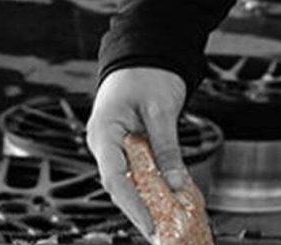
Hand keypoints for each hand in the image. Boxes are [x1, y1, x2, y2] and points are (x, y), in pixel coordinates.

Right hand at [86, 67, 187, 239]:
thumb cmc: (147, 74)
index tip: (151, 225)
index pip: (115, 178)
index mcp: (104, 131)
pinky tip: (168, 200)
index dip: (133, 205)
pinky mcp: (126, 147)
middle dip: (141, 211)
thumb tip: (177, 184)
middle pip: (120, 186)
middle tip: (162, 233)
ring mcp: (112, 145)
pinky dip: (151, 187)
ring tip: (167, 224)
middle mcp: (103, 142)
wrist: (144, 53)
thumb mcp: (161, 110)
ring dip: (147, 202)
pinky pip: (136, 172)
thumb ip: (167, 148)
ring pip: (128, 182)